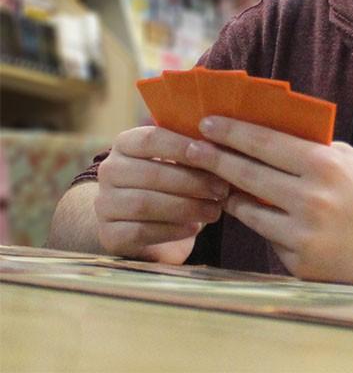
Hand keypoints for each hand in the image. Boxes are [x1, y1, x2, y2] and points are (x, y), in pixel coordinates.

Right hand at [95, 126, 228, 262]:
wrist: (144, 223)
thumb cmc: (173, 183)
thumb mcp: (180, 162)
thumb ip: (195, 150)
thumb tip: (226, 143)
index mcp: (125, 144)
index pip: (150, 139)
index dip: (181, 146)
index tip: (212, 152)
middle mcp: (109, 171)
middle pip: (150, 174)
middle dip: (192, 182)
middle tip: (222, 189)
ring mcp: (104, 204)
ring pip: (144, 204)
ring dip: (186, 207)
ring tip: (214, 211)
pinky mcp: (109, 235)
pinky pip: (140, 231)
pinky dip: (172, 229)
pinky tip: (194, 228)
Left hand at [184, 116, 352, 284]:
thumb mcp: (348, 159)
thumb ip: (309, 148)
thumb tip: (262, 132)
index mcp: (324, 165)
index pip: (264, 142)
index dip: (231, 132)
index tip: (206, 123)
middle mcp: (311, 199)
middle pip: (247, 175)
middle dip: (214, 159)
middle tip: (191, 149)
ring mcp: (304, 235)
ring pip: (249, 212)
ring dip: (232, 197)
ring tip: (222, 187)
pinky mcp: (302, 264)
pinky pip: (270, 240)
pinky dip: (268, 228)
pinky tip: (272, 220)